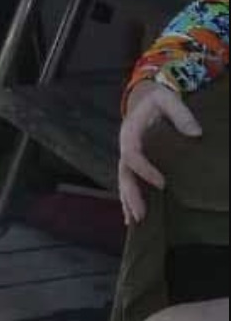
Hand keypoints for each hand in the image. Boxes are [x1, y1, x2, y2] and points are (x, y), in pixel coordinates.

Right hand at [118, 80, 202, 224]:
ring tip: (135, 221)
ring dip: (128, 201)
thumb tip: (196, 133)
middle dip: (130, 194)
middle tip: (141, 214)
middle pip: (123, 173)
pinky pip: (128, 182)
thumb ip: (180, 113)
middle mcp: (125, 146)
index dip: (144, 169)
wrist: (144, 99)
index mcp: (130, 132)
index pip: (131, 153)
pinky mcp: (134, 163)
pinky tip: (131, 217)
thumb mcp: (167, 99)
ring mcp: (128, 156)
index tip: (162, 184)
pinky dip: (129, 199)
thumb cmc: (157, 100)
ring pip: (124, 181)